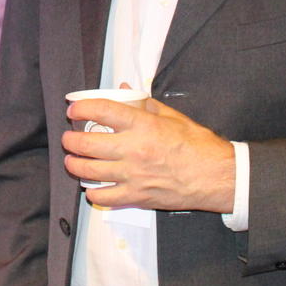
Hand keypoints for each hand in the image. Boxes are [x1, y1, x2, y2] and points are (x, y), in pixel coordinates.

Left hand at [61, 96, 234, 212]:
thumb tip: (123, 89)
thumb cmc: (197, 145)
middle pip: (87, 143)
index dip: (81, 108)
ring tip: (71, 160)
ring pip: (89, 171)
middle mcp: (134, 150)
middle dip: (71, 140)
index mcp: (143, 126)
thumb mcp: (172, 117)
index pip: (102, 111)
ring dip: (74, 164)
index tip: (74, 109)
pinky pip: (104, 197)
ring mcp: (133, 175)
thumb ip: (144, 103)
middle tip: (69, 138)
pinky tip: (91, 187)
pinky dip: (93, 193)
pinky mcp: (137, 196)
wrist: (216, 177)